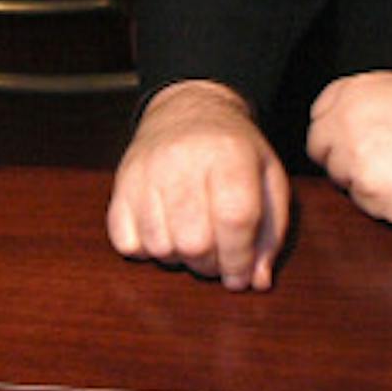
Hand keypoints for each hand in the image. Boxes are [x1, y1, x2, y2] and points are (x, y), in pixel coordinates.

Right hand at [105, 80, 292, 290]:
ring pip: (160, 246)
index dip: (240, 259)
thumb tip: (256, 281)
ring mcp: (146, 171)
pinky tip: (163, 232)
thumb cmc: (233, 152)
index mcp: (229, 154)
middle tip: (217, 257)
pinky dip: (145, 250)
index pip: (235, 219)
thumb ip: (270, 232)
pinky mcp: (121, 183)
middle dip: (210, 265)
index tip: (242, 276)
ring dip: (179, 259)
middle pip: (194, 242)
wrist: (188, 110)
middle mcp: (183, 159)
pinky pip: (126, 241)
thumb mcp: (268, 178)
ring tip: (191, 241)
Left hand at [305, 72, 391, 227]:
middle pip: (322, 152)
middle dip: (345, 161)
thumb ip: (365, 107)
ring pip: (343, 182)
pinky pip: (367, 206)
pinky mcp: (371, 193)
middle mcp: (345, 121)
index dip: (339, 136)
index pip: (320, 119)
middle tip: (386, 164)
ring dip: (367, 183)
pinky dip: (388, 204)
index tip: (358, 144)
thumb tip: (342, 130)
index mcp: (352, 91)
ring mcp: (354, 158)